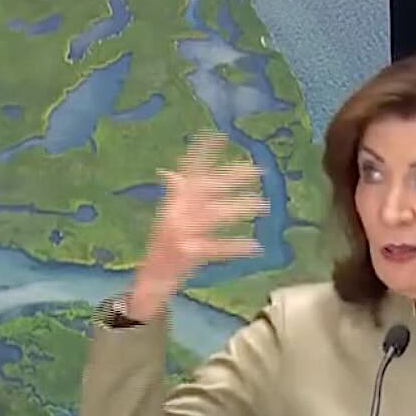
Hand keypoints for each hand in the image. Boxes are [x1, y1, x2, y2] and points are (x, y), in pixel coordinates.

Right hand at [128, 131, 268, 320]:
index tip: (218, 135)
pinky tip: (254, 246)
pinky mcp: (188, 252)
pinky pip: (217, 248)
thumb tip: (170, 172)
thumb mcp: (167, 218)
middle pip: (207, 189)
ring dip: (239, 208)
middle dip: (233, 178)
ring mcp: (181, 231)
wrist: (150, 280)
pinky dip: (235, 247)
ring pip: (215, 215)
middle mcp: (176, 212)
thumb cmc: (163, 247)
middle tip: (260, 170)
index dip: (202, 153)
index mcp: (174, 202)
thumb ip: (174, 194)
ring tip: (264, 205)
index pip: (189, 171)